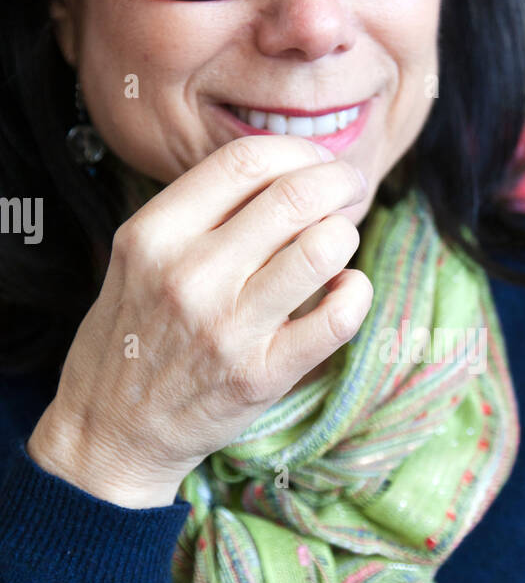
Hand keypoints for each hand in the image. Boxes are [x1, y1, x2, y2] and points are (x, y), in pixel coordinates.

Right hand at [27, 135, 372, 506]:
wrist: (111, 432)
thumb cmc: (133, 337)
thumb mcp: (139, 258)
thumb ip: (199, 213)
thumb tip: (285, 171)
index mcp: (155, 234)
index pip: (245, 161)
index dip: (298, 151)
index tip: (316, 161)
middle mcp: (190, 275)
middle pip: (293, 196)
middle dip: (337, 182)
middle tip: (349, 189)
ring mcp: (228, 328)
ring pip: (322, 248)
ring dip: (346, 234)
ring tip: (341, 241)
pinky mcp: (262, 375)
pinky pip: (337, 318)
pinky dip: (356, 293)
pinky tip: (346, 290)